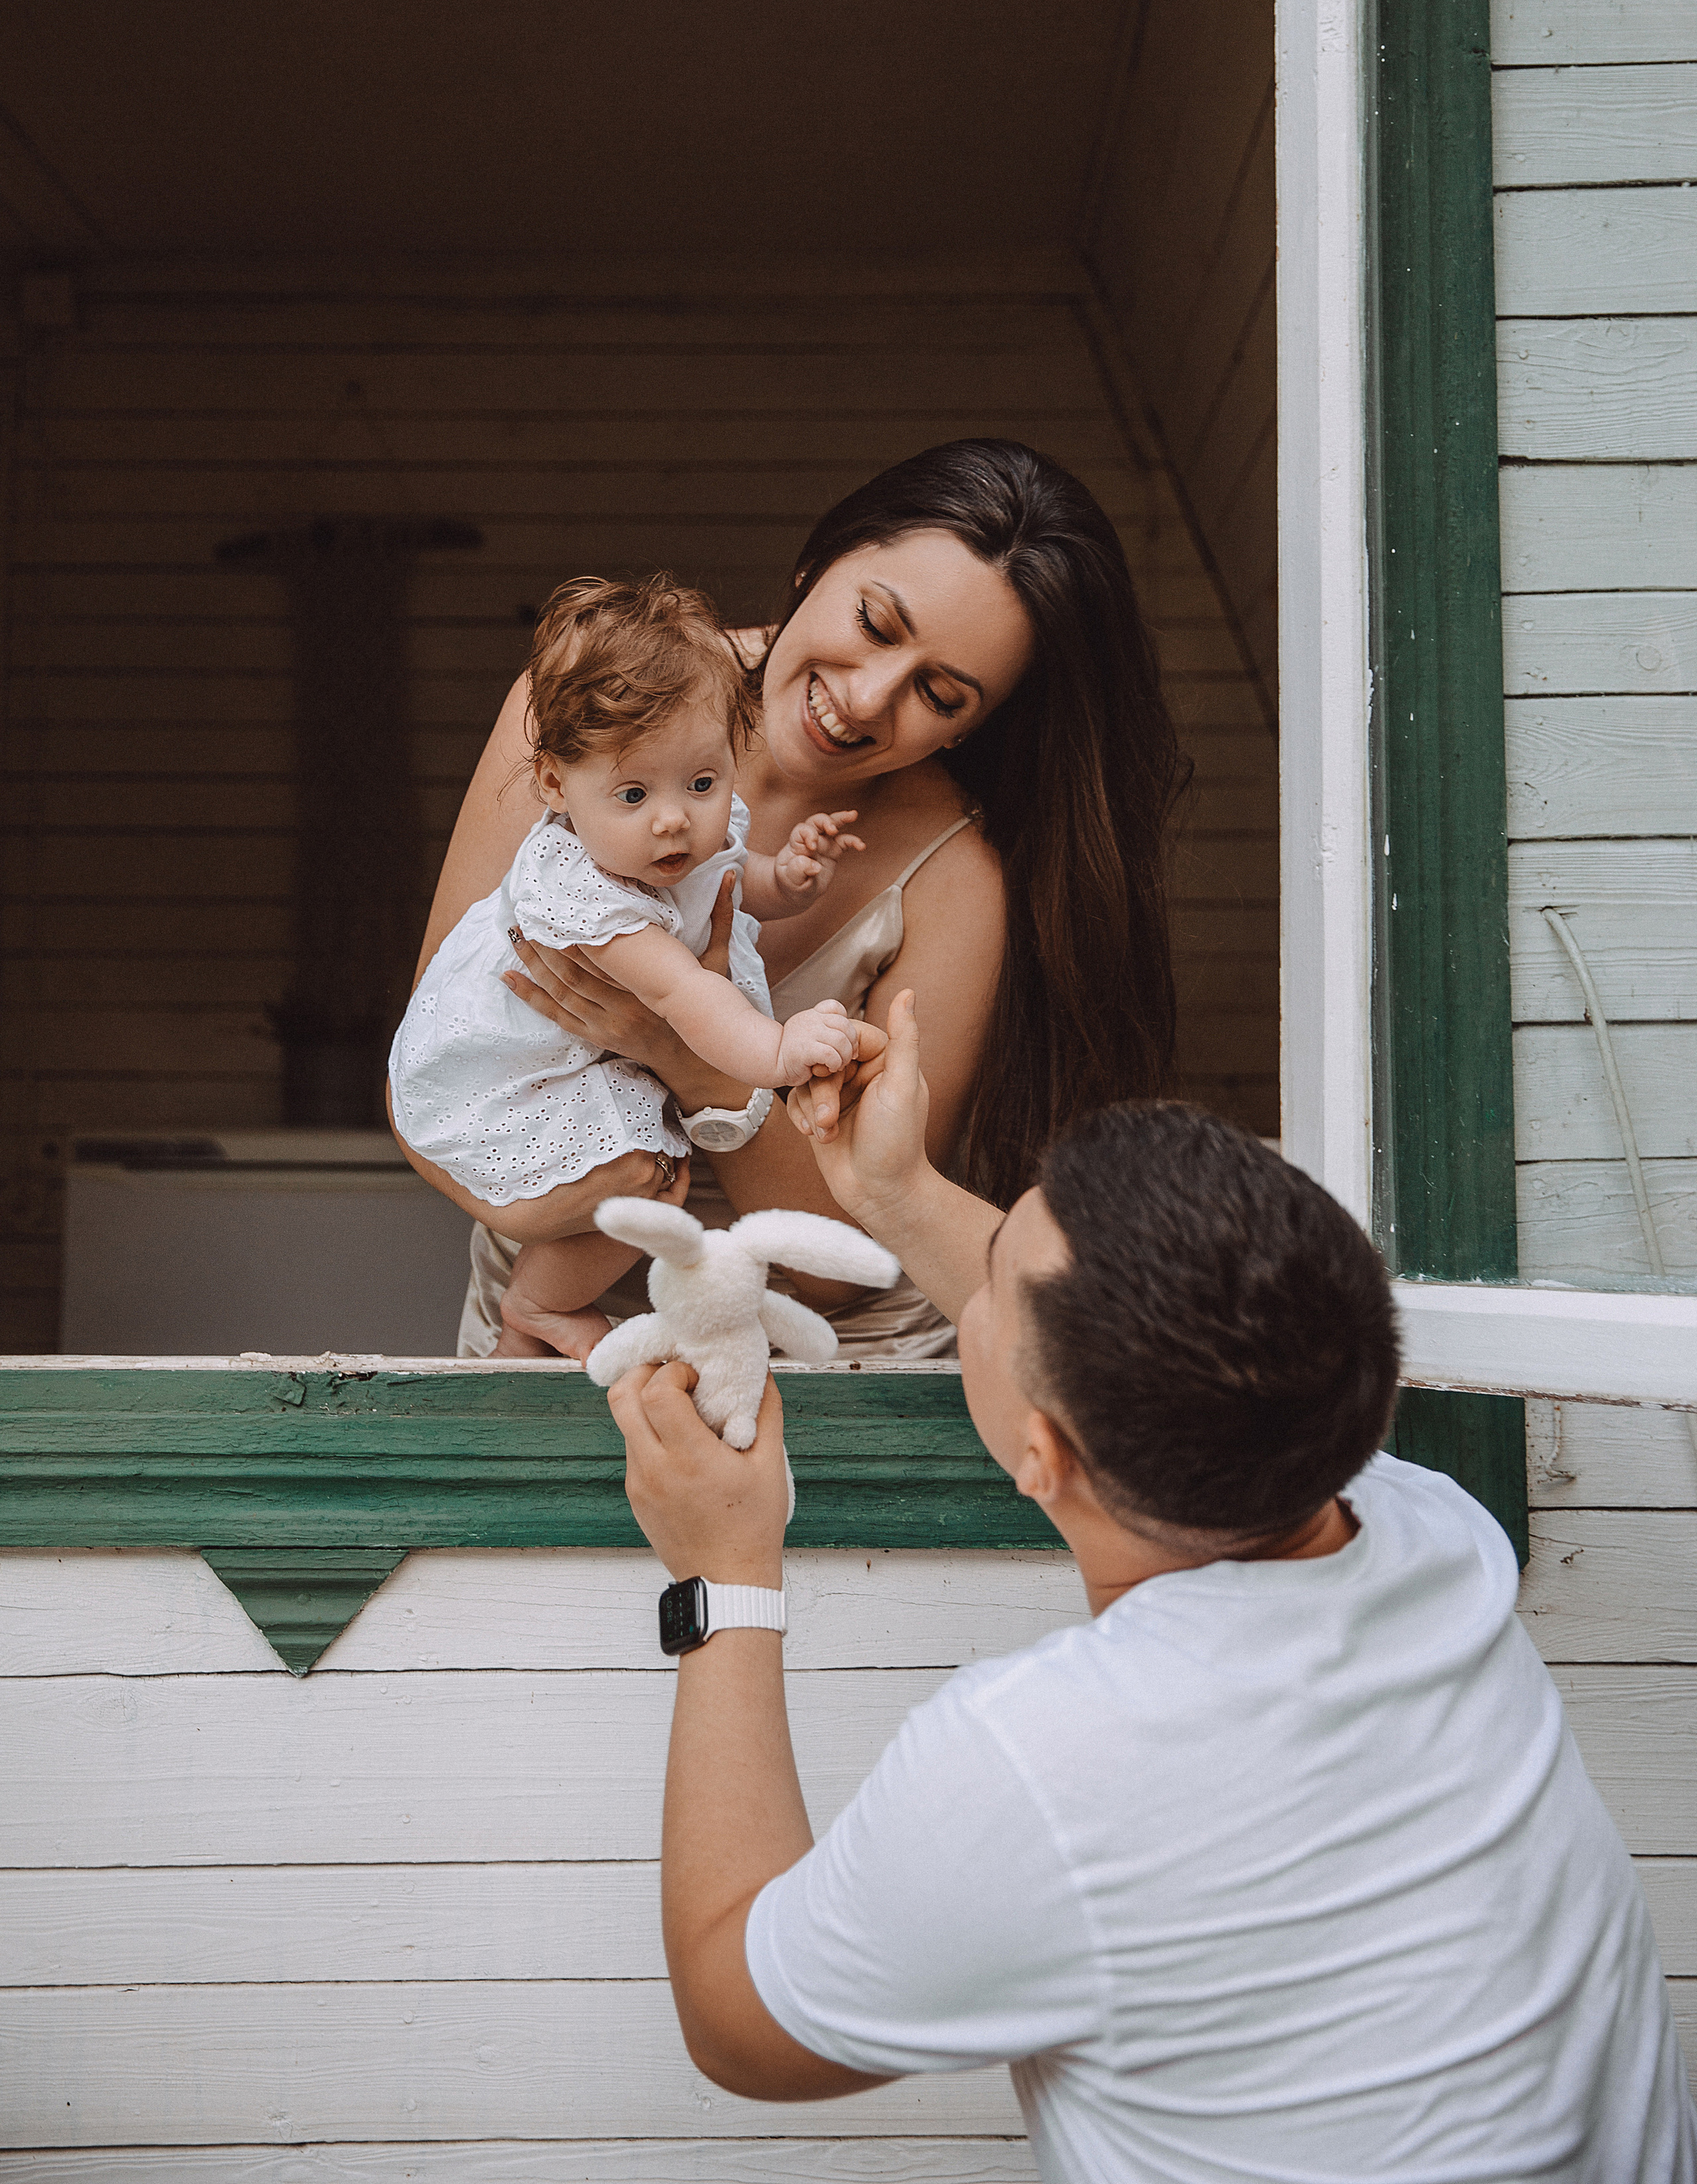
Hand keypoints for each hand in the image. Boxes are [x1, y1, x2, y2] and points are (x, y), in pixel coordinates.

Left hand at [502, 873, 741, 1102]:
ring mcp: (606, 1025)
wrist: (700, 1061)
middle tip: (524, 911)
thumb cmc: (708, 1006)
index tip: (559, 900)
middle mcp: (623, 1007)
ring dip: (534, 962)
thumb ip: (722, 919)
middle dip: (546, 941)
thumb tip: (731, 875)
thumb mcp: (719, 964)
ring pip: (560, 990)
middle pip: (574, 970)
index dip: (578, 927)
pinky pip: (556, 1015)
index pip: (604, 952)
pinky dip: (531, 996)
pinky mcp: (596, 1037)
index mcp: (648, 988)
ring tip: (514, 934)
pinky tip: (509, 977)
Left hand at [612, 1362, 788, 1588]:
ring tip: (679, 1407)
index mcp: (690, 1458)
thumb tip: (760, 1374)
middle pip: (621, 1397)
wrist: (727, 1581)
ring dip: (645, 1403)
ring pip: (624, 1422)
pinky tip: (678, 1441)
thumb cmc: (752, 1528)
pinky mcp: (635, 1495)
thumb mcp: (770, 1466)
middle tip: (672, 1375)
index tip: (695, 1376)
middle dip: (644, 1372)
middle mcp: (655, 1468)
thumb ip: (766, 1411)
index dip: (673, 1371)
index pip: (657, 1392)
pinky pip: (632, 1449)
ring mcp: (639, 1483)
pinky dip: (649, 1432)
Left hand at [772, 810, 864, 903]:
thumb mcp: (790, 880)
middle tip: (832, 829)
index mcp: (796, 845)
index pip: (801, 831)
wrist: (798, 890)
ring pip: (832, 825)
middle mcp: (809, 841)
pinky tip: (861, 846)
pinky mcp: (833, 851)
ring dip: (842, 818)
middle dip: (825, 821)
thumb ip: (798, 871)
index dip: (808, 835)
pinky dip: (853, 841)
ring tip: (853, 814)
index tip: (813, 848)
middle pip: (816, 821)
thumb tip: (815, 866)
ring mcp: (822, 844)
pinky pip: (844, 842)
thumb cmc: (791, 883)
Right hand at [774, 999, 857, 1083]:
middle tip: (846, 1058)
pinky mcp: (805, 1049)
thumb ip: (828, 1031)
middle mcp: (810, 1019)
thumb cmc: (795, 1054)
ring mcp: (807, 1033)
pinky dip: (835, 1063)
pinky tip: (829, 1068)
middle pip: (845, 1025)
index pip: (836, 1007)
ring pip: (841, 1040)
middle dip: (851, 1044)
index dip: (845, 1025)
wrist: (772, 1064)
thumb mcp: (811, 1035)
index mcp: (812, 1014)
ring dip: (845, 1056)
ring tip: (838, 1065)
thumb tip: (854, 1046)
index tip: (843, 1041)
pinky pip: (831, 1054)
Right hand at [786, 988, 928, 1223]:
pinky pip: (797, 1101)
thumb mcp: (902, 1085)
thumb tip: (907, 992)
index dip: (836, 1052)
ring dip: (812, 1107)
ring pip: (806, 1080)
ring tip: (826, 1132)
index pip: (851, 1035)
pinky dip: (803, 1117)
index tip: (834, 1072)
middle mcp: (863, 1075)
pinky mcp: (821, 1116)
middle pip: (824, 1057)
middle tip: (831, 1116)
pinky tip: (817, 1136)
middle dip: (822, 1089)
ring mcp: (840, 1096)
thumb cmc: (896, 1142)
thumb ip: (904, 1038)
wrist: (879, 1194)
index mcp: (887, 1062)